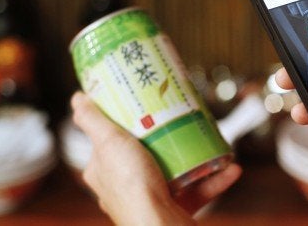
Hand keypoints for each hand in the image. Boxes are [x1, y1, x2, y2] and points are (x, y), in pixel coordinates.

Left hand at [70, 91, 241, 225]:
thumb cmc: (132, 189)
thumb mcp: (109, 143)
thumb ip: (93, 121)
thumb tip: (79, 98)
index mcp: (105, 172)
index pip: (109, 143)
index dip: (123, 125)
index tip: (140, 107)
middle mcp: (127, 188)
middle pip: (146, 155)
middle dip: (167, 138)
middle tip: (179, 120)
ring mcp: (152, 198)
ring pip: (177, 172)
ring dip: (197, 157)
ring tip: (207, 140)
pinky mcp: (176, 209)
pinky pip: (199, 190)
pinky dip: (215, 179)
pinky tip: (229, 166)